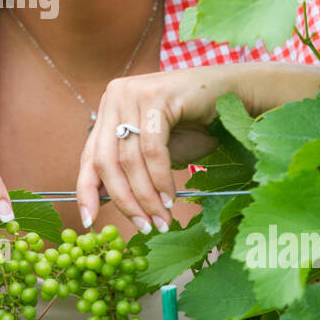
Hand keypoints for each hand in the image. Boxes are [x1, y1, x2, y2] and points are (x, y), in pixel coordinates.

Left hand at [75, 68, 228, 234]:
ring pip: (129, 159)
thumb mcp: (156, 150)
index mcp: (110, 109)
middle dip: (123, 200)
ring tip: (160, 219)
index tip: (88, 222)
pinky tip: (169, 198)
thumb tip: (107, 200)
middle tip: (143, 226)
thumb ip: (132, 168)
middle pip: (106, 160)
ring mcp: (133, 94)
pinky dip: (160, 178)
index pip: (90, 155)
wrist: (233, 92)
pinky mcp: (155, 96)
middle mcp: (115, 97)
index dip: (86, 191)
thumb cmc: (196, 124)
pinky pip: (152, 149)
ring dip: (146, 196)